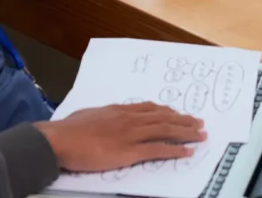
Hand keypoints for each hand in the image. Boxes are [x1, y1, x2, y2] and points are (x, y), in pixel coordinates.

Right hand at [38, 102, 205, 171]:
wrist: (61, 139)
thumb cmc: (70, 129)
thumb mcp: (89, 115)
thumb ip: (102, 117)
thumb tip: (103, 119)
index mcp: (119, 110)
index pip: (150, 109)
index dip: (167, 111)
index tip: (178, 113)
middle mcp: (129, 119)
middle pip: (163, 117)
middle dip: (183, 120)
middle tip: (199, 122)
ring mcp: (131, 134)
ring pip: (165, 130)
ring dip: (186, 132)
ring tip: (200, 134)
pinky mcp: (129, 152)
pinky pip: (158, 150)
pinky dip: (175, 150)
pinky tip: (187, 151)